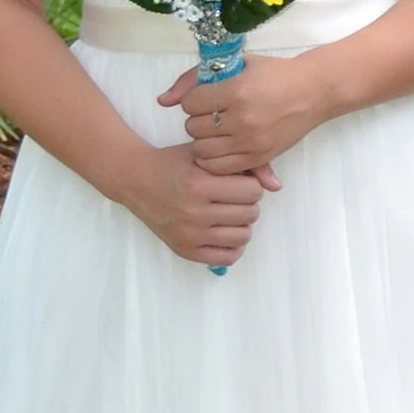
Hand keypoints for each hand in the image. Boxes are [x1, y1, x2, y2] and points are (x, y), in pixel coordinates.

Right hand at [127, 143, 273, 266]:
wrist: (136, 180)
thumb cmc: (175, 163)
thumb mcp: (206, 154)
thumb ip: (245, 165)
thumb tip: (277, 186)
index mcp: (199, 184)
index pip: (253, 191)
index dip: (250, 184)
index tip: (237, 181)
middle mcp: (194, 212)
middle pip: (250, 214)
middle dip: (246, 202)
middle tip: (231, 197)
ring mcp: (189, 234)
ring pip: (243, 236)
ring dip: (241, 223)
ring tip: (227, 212)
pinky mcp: (184, 250)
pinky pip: (227, 257)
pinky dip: (232, 245)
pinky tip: (223, 231)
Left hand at [159, 53, 328, 171]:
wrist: (313, 91)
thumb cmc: (274, 74)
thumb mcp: (237, 65)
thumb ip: (195, 79)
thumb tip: (163, 101)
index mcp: (235, 90)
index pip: (190, 103)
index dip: (194, 99)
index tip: (207, 96)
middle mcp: (241, 118)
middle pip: (193, 127)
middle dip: (198, 119)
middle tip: (212, 113)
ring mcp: (250, 141)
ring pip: (202, 149)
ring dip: (204, 139)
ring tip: (217, 130)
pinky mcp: (259, 156)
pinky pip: (219, 166)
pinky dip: (214, 158)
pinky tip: (222, 146)